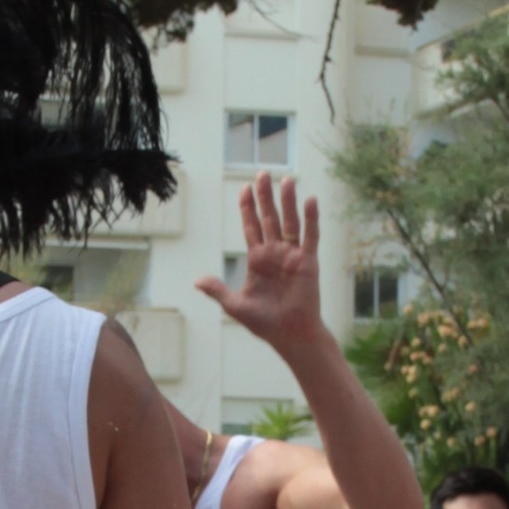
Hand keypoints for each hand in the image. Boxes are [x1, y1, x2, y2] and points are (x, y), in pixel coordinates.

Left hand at [199, 174, 321, 349]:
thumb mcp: (236, 305)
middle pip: (269, 217)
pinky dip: (311, 218)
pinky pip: (310, 236)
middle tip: (263, 173)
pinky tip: (310, 200)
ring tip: (286, 179)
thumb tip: (197, 281)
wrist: (289, 335)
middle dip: (265, 196)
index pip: (251, 226)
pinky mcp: (308, 262)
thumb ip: (218, 290)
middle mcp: (275, 252)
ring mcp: (292, 255)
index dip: (247, 207)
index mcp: (258, 259)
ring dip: (288, 201)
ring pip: (290, 221)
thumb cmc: (265, 322)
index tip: (245, 188)